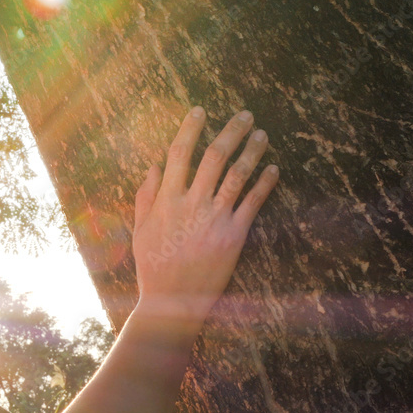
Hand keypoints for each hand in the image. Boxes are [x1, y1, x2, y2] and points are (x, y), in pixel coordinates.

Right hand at [132, 106, 278, 323]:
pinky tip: (273, 168)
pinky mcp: (234, 235)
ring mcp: (214, 218)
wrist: (173, 302)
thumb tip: (154, 165)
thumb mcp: (140, 229)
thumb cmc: (153, 266)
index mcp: (166, 199)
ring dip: (252, 151)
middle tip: (244, 114)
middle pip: (214, 157)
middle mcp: (191, 203)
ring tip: (262, 134)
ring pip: (237, 175)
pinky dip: (265, 182)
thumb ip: (146, 195)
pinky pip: (253, 202)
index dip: (190, 128)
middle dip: (230, 131)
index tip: (199, 110)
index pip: (180, 153)